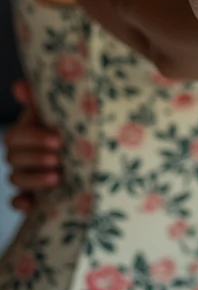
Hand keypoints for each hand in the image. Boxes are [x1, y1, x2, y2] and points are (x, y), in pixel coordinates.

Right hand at [5, 80, 61, 211]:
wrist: (92, 156)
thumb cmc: (72, 128)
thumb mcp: (60, 113)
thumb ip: (40, 99)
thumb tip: (18, 85)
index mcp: (25, 133)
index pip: (15, 136)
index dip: (33, 138)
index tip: (58, 139)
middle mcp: (21, 155)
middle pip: (13, 158)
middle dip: (35, 158)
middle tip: (58, 158)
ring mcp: (26, 176)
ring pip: (16, 179)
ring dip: (34, 179)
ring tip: (57, 178)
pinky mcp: (32, 196)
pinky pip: (17, 202)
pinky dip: (22, 203)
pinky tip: (32, 203)